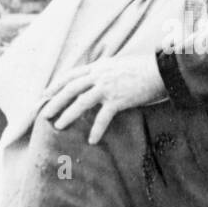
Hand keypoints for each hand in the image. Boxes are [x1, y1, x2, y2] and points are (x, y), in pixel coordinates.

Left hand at [42, 53, 165, 143]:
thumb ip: (105, 72)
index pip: (71, 75)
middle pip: (70, 88)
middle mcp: (100, 75)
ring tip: (59, 126)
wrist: (162, 70)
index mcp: (99, 67)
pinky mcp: (119, 99)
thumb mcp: (119, 65)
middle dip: (55, 101)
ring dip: (68, 115)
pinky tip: (92, 140)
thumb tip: (96, 80)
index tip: (44, 94)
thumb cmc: (144, 70)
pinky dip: (96, 130)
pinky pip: (103, 117)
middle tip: (45, 114)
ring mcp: (108, 87)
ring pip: (81, 102)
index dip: (56, 85)